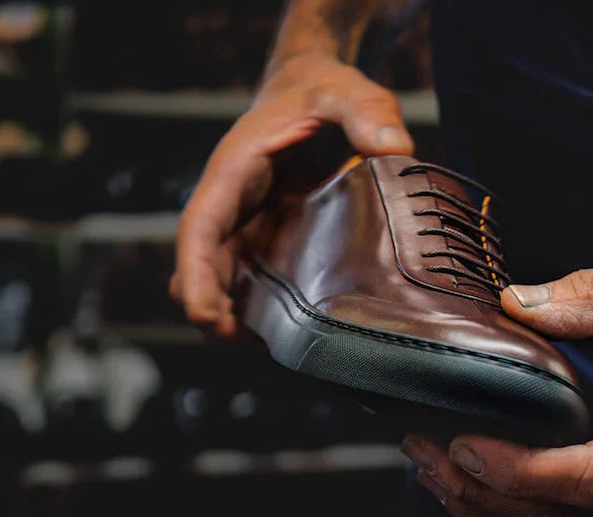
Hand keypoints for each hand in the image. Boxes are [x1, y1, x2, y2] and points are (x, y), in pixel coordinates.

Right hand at [170, 53, 413, 336]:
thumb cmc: (324, 90)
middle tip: (241, 343)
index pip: (201, 227)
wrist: (319, 90)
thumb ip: (368, 113)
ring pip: (227, 280)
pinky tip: (292, 334)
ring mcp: (252, 225)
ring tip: (269, 349)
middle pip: (205, 265)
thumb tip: (395, 147)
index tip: (201, 313)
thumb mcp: (348, 92)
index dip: (197, 273)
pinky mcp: (273, 238)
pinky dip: (264, 307)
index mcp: (236, 171)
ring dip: (237, 314)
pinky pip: (257, 279)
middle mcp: (234, 203)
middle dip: (211, 307)